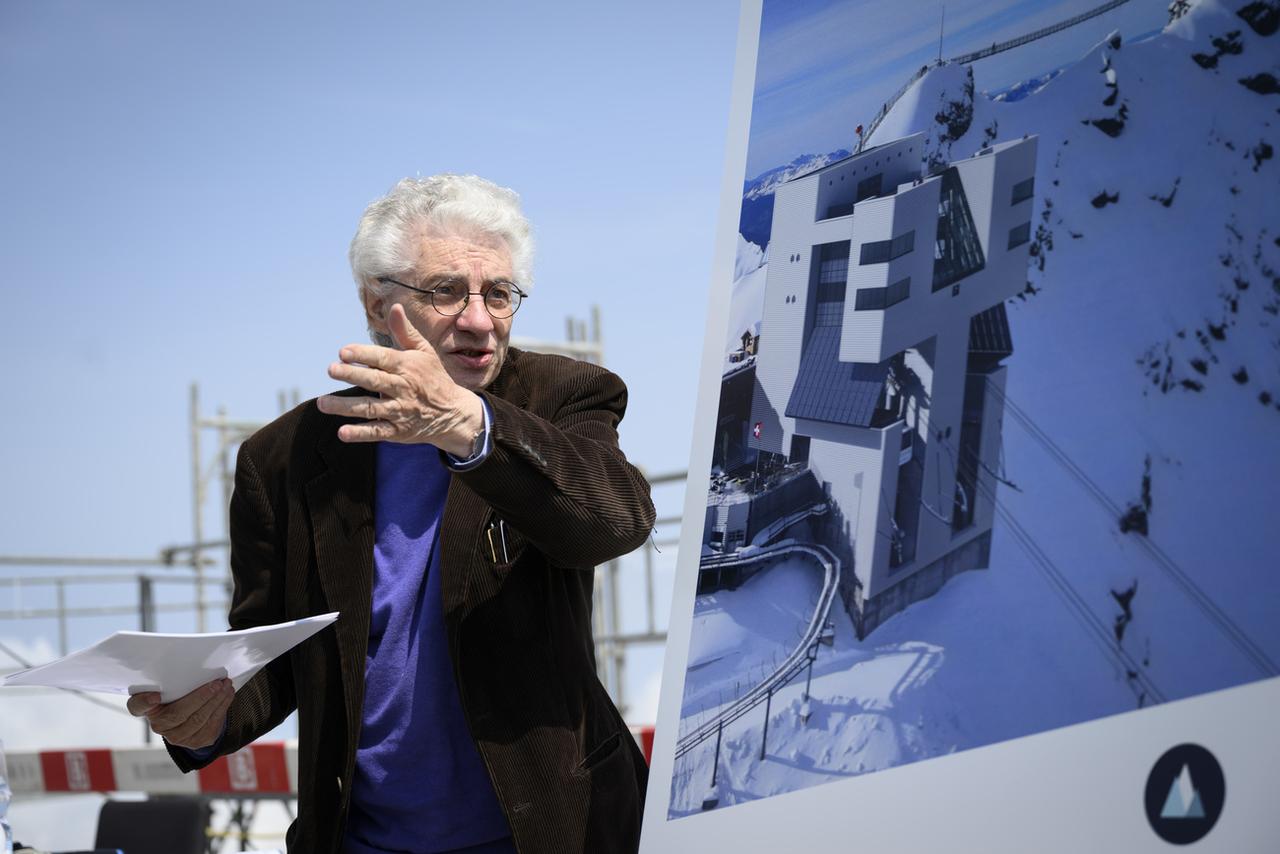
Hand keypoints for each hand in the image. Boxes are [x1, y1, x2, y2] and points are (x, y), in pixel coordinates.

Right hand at [128, 678, 232, 749]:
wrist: (191, 716)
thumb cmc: (178, 695)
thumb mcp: (169, 686)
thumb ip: (170, 679)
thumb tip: (187, 663)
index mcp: (146, 708)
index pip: (137, 706)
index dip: (144, 702)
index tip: (155, 696)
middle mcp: (158, 726)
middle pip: (178, 713)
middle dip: (201, 696)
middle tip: (217, 683)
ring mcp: (177, 737)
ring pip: (199, 719)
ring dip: (216, 700)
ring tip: (226, 685)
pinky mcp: (196, 742)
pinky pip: (211, 724)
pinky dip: (222, 707)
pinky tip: (228, 694)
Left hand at [316, 304, 483, 455]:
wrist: (453, 413)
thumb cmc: (433, 377)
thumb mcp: (424, 352)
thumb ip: (405, 332)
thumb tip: (395, 307)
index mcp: (407, 367)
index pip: (383, 359)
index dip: (363, 355)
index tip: (343, 352)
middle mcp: (403, 389)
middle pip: (375, 381)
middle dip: (352, 375)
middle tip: (331, 369)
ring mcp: (400, 411)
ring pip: (370, 408)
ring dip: (346, 407)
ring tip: (323, 403)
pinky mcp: (398, 431)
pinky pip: (377, 432)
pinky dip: (360, 434)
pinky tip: (342, 432)